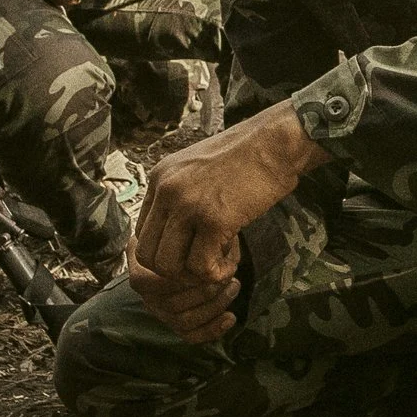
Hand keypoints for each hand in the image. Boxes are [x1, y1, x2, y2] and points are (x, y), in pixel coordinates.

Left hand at [132, 102, 330, 342]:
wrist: (276, 142)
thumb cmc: (245, 156)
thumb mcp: (198, 168)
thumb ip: (181, 195)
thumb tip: (177, 234)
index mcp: (160, 178)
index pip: (141, 234)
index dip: (167, 250)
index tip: (193, 247)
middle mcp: (167, 191)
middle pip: (147, 256)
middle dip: (176, 269)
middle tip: (204, 261)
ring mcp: (188, 205)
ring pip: (168, 267)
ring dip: (195, 274)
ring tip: (219, 260)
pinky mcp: (214, 220)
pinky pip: (200, 267)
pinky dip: (216, 273)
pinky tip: (233, 260)